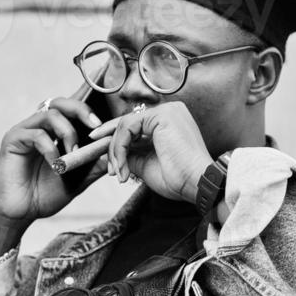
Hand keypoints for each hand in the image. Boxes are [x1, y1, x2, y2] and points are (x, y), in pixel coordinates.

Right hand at [0, 85, 111, 223]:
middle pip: (61, 103)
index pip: (71, 109)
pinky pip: (36, 134)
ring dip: (68, 131)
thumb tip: (115, 152)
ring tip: (73, 152)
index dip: (87, 102)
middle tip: (96, 125)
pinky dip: (50, 148)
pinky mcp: (13, 140)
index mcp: (54, 132)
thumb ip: (94, 166)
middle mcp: (39, 127)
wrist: (19, 214)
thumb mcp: (76, 180)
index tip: (105, 106)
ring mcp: (25, 131)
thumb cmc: (43, 195)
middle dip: (81, 110)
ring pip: (50, 113)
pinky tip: (55, 165)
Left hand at [91, 101, 214, 203]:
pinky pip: (128, 126)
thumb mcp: (146, 165)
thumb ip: (130, 155)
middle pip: (128, 123)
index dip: (115, 136)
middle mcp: (169, 112)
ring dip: (116, 151)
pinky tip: (122, 164)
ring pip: (125, 126)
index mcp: (168, 122)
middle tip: (104, 164)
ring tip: (119, 172)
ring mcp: (167, 111)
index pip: (134, 125)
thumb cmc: (178, 179)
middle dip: (111, 145)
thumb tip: (109, 154)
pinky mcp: (163, 115)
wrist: (196, 184)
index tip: (99, 147)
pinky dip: (120, 146)